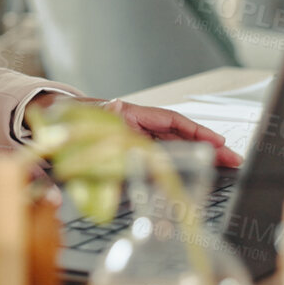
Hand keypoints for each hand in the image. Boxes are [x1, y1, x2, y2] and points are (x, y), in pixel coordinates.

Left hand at [28, 93, 243, 168]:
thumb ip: (102, 131)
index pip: (170, 120)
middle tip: (233, 160)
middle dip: (207, 145)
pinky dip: (181, 159)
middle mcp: (136, 124)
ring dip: (198, 154)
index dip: (196, 131)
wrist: (50, 123)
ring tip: (224, 165)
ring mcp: (136, 135)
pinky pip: (161, 152)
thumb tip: (110, 122)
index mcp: (129, 115)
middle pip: (179, 134)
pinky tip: (196, 170)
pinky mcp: (133, 147)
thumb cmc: (67, 126)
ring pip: (174, 144)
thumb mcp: (85, 132)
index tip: (217, 142)